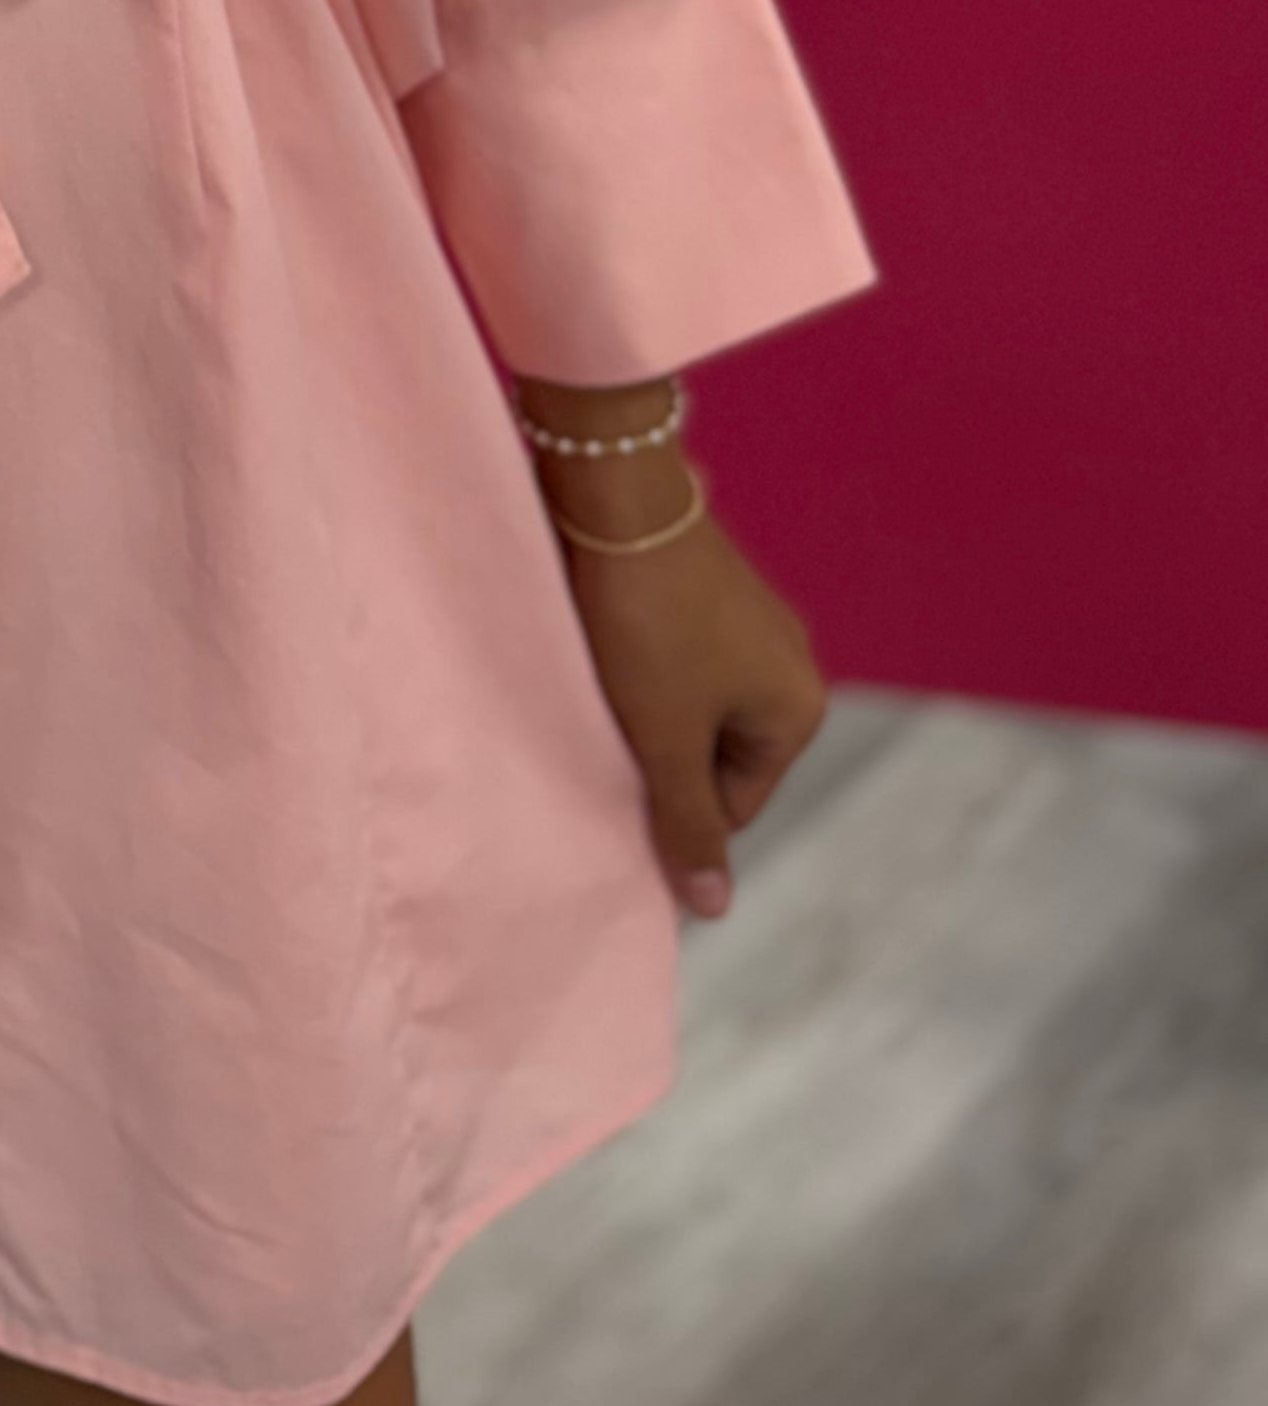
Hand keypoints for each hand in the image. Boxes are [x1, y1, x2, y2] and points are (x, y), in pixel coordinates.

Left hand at [515, 378, 830, 923]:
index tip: (625, 758)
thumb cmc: (647, 625)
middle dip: (660, 748)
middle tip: (612, 716)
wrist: (618, 495)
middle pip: (714, 753)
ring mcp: (754, 620)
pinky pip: (680, 654)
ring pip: (690, 702)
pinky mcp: (711, 586)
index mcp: (798, 711)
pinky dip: (643, 660)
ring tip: (606, 677)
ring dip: (646, 705)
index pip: (732, 804)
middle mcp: (791, 664)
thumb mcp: (663, 737)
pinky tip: (607, 642)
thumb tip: (713, 909)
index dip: (671, 798)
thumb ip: (687, 823)